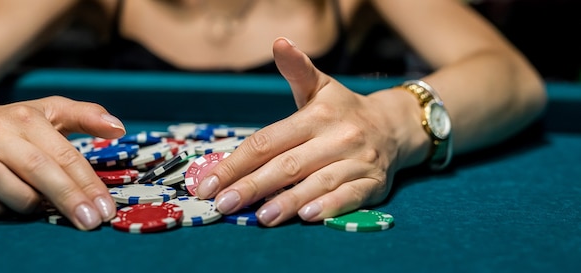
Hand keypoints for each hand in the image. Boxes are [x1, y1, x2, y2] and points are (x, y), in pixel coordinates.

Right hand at [0, 96, 124, 229]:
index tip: (105, 207)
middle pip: (38, 169)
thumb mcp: (51, 111)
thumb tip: (118, 128)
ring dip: (27, 202)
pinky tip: (6, 208)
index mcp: (26, 118)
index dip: (87, 183)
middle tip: (90, 221)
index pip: (64, 155)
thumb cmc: (16, 122)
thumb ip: (86, 116)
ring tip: (43, 208)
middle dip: (68, 198)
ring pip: (0, 184)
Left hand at [196, 37, 425, 225]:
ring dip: (288, 201)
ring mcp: (357, 160)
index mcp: (316, 115)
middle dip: (253, 186)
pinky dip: (329, 207)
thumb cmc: (343, 110)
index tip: (211, 183)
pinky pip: (350, 196)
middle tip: (224, 204)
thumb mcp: (320, 86)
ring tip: (260, 218)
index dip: (237, 163)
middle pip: (288, 165)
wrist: (393, 126)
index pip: (268, 141)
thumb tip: (279, 42)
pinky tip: (306, 216)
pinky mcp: (374, 182)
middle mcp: (337, 137)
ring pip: (318, 182)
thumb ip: (296, 69)